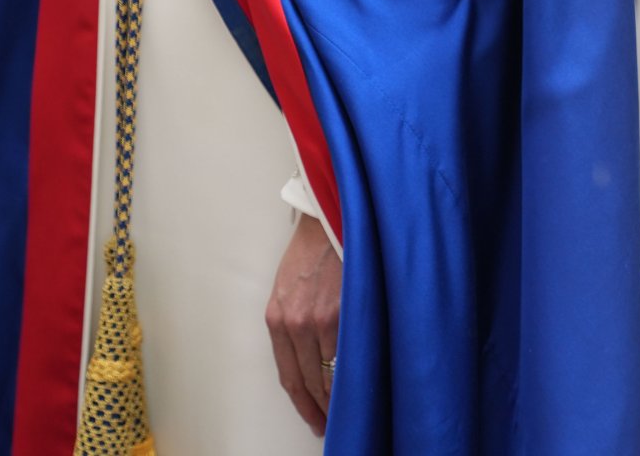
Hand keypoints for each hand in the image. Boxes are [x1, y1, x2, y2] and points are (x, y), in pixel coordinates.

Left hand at [265, 213, 341, 436]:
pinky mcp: (343, 313)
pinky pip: (348, 358)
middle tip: (334, 423)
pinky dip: (354, 377)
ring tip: (350, 411)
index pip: (290, 377)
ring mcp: (319, 320)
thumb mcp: (288, 287)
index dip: (304, 404)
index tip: (315, 419)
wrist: (329, 216)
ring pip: (330, 376)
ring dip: (339, 399)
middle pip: (309, 382)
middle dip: (322, 408)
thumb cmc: (312, 249)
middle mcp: (294, 323)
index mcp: (277, 318)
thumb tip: (310, 362)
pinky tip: (362, 387)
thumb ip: (293, 323)